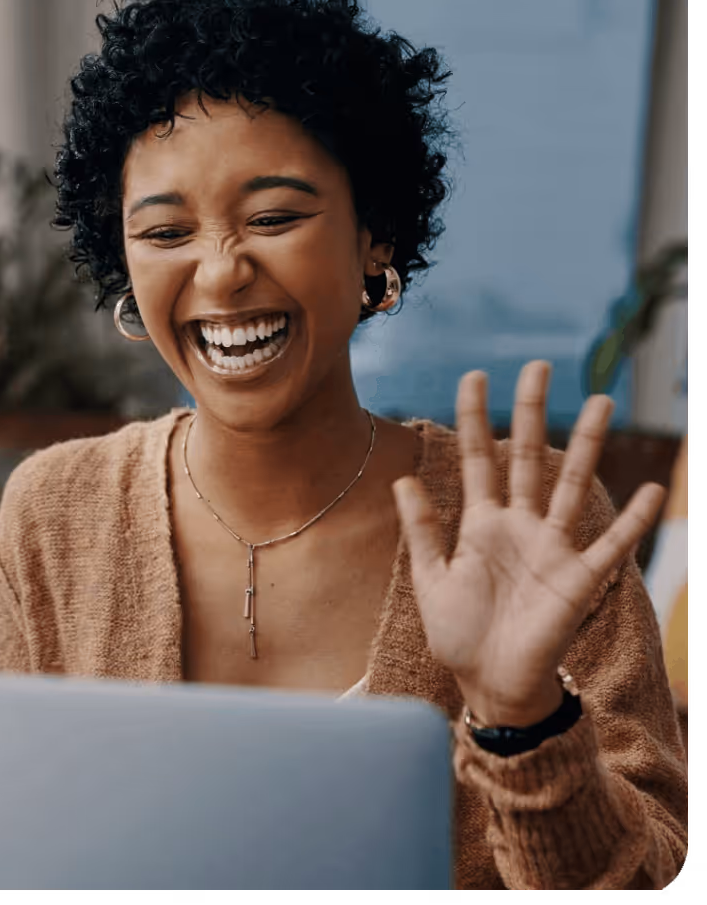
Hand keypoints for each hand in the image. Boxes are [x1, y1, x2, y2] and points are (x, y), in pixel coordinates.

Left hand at [393, 361, 665, 727]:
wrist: (490, 685)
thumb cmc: (459, 634)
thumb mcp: (431, 579)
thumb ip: (421, 530)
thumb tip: (401, 479)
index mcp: (481, 524)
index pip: (479, 458)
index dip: (476, 418)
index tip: (474, 376)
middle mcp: (520, 526)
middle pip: (528, 457)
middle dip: (532, 413)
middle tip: (538, 367)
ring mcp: (552, 549)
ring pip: (571, 486)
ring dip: (586, 445)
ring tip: (600, 402)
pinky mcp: (578, 580)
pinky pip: (610, 545)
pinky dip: (631, 521)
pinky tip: (650, 489)